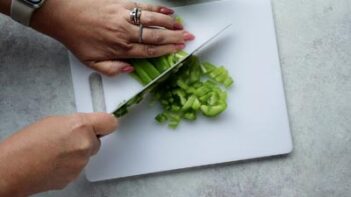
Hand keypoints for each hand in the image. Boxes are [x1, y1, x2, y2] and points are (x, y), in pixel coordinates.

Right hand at [0, 113, 117, 195]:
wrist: (11, 169)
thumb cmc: (25, 144)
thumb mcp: (54, 121)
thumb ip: (76, 123)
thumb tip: (86, 126)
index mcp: (80, 127)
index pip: (110, 122)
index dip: (106, 122)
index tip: (105, 124)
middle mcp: (85, 145)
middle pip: (97, 140)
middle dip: (86, 139)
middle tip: (67, 139)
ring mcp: (81, 163)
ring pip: (86, 155)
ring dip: (77, 153)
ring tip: (55, 151)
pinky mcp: (75, 176)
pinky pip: (78, 166)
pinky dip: (70, 164)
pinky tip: (54, 162)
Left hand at [31, 0, 194, 75]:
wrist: (63, 14)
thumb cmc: (77, 37)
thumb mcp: (91, 62)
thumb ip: (112, 69)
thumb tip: (130, 70)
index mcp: (120, 48)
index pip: (150, 51)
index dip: (167, 50)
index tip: (179, 49)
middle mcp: (126, 33)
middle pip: (156, 36)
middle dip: (175, 38)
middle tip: (189, 38)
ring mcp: (125, 17)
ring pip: (153, 21)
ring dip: (170, 24)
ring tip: (182, 26)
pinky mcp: (122, 4)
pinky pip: (144, 6)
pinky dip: (158, 9)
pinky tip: (168, 11)